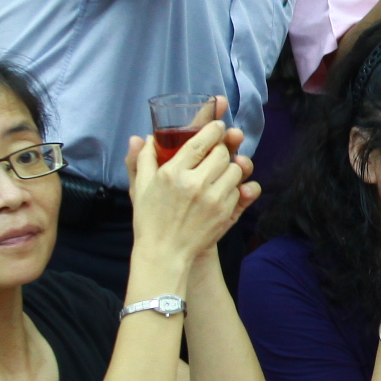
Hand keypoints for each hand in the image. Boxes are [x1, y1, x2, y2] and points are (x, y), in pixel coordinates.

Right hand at [125, 99, 253, 271]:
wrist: (165, 254)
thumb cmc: (150, 219)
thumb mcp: (140, 188)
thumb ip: (141, 160)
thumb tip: (140, 138)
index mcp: (173, 173)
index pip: (200, 141)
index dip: (213, 129)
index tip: (218, 126)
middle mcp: (196, 184)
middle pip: (222, 152)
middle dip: (222, 148)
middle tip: (217, 150)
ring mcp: (214, 199)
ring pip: (236, 169)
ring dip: (230, 166)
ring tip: (220, 170)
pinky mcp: (226, 213)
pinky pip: (240, 190)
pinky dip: (234, 187)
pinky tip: (222, 190)